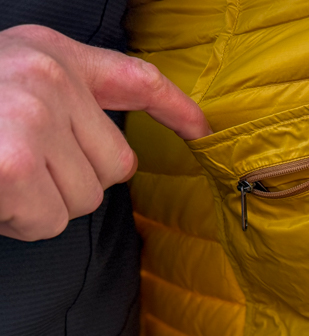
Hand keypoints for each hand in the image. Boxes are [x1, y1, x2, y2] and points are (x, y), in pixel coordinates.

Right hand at [0, 25, 211, 240]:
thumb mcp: (8, 82)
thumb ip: (64, 106)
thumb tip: (117, 161)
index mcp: (48, 54)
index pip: (135, 79)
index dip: (175, 107)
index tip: (202, 130)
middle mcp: (48, 77)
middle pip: (114, 169)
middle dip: (69, 183)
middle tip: (13, 167)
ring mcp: (31, 116)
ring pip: (81, 202)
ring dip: (38, 206)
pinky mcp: (12, 162)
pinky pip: (46, 220)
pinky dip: (15, 222)